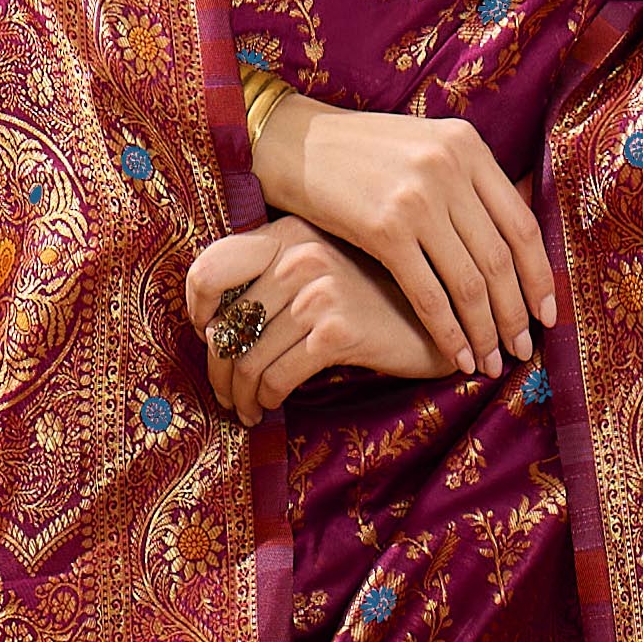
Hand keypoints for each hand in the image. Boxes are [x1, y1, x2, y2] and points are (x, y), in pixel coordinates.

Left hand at [183, 214, 450, 428]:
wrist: (445, 319)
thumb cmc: (375, 300)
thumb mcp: (321, 273)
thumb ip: (272, 282)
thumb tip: (212, 331)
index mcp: (288, 232)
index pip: (209, 267)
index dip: (196, 311)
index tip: (210, 338)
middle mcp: (300, 254)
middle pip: (225, 325)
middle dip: (218, 371)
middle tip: (226, 394)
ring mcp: (320, 290)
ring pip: (247, 358)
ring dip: (240, 394)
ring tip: (247, 409)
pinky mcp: (337, 329)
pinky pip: (277, 377)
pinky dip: (267, 399)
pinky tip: (272, 406)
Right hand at [254, 92, 555, 381]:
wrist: (294, 145)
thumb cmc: (361, 154)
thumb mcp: (426, 148)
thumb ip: (469, 181)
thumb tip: (519, 233)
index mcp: (468, 147)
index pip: (522, 224)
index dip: (540, 276)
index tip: (548, 314)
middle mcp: (450, 169)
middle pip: (501, 259)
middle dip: (516, 314)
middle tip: (523, 349)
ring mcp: (418, 199)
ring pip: (470, 283)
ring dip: (485, 331)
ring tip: (491, 361)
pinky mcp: (384, 230)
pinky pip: (429, 295)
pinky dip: (448, 332)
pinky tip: (455, 355)